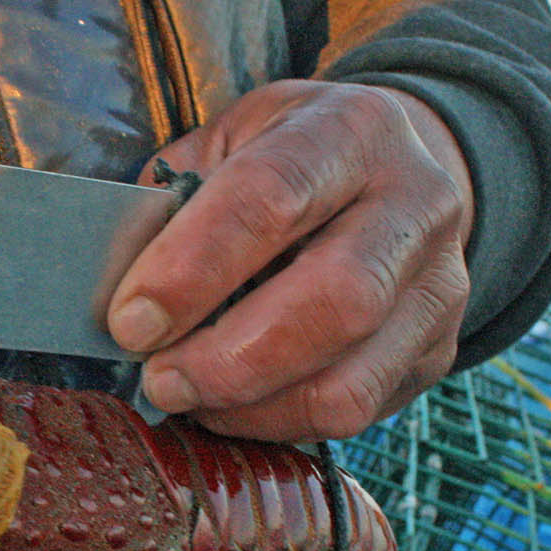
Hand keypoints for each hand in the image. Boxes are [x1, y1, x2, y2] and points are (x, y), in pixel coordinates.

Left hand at [106, 81, 473, 440]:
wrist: (402, 170)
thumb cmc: (290, 160)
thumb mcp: (232, 141)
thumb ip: (175, 199)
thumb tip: (111, 285)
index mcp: (351, 129)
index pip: (272, 196)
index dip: (192, 268)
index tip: (130, 321)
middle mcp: (415, 202)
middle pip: (336, 299)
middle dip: (228, 357)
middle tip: (157, 378)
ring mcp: (439, 285)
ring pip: (350, 380)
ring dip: (249, 405)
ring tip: (187, 397)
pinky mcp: (437, 350)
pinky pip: (355, 412)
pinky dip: (278, 421)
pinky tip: (232, 405)